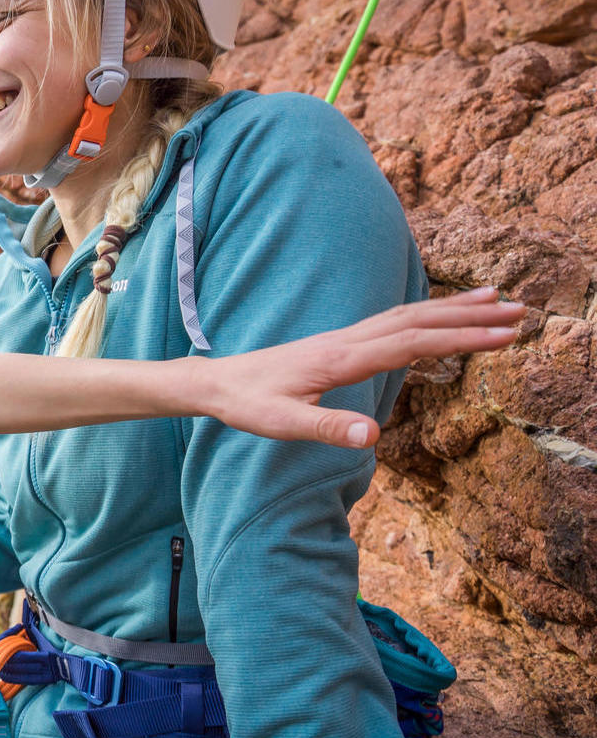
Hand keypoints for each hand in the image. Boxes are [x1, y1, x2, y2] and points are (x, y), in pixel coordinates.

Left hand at [197, 288, 522, 445]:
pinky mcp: (339, 343)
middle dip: (472, 316)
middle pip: (419, 320)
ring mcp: (344, 338)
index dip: (462, 337)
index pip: (414, 342)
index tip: (505, 334)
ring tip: (496, 300)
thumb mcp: (282, 425)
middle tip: (522, 312)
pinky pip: (392, 322)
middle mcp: (347, 340)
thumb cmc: (248, 405)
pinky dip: (426, 314)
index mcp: (341, 358)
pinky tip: (440, 315)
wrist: (216, 382)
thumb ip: (327, 429)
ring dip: (453, 308)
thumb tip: (373, 437)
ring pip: (408, 315)